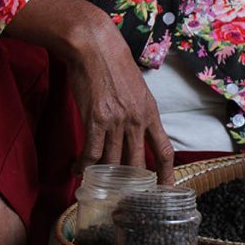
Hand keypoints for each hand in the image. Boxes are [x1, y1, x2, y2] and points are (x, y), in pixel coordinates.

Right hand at [6, 0, 174, 183]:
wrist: (95, 47)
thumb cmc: (114, 65)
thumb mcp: (137, 89)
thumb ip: (139, 112)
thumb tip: (136, 131)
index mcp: (150, 113)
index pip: (164, 151)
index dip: (166, 175)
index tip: (165, 191)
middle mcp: (136, 120)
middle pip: (137, 164)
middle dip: (131, 184)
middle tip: (124, 197)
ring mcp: (116, 121)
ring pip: (112, 161)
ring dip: (102, 176)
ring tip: (96, 184)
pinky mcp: (95, 120)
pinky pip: (91, 153)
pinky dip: (84, 165)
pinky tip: (78, 170)